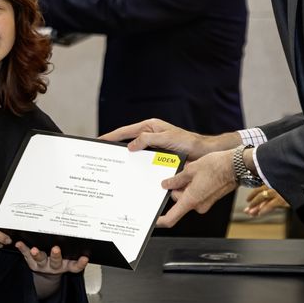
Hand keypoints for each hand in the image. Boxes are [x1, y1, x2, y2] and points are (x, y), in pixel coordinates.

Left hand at [16, 243, 88, 275]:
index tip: (85, 258)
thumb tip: (82, 239)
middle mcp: (55, 266)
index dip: (80, 263)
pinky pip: (27, 256)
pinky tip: (19, 244)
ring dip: (37, 254)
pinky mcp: (32, 262)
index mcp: (66, 265)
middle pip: (56, 262)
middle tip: (56, 249)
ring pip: (41, 260)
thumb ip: (75, 254)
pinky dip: (23, 249)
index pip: (75, 266)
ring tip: (34, 250)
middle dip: (56, 255)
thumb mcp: (69, 260)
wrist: (47, 274)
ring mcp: (43, 265)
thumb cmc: (60, 261)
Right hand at [100, 118, 235, 159]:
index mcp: (150, 127)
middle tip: (102, 155)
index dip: (112, 136)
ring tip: (114, 168)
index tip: (100, 140)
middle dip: (115, 147)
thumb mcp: (166, 138)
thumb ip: (147, 139)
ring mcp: (154, 148)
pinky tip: (132, 175)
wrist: (203, 153)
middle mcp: (150, 136)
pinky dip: (137, 167)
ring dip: (126, 160)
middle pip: (128, 142)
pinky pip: (144, 162)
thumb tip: (130, 146)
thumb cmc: (188, 142)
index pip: (126, 131)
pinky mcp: (158, 158)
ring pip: (135, 154)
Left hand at [156, 148, 237, 227]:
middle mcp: (198, 205)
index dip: (161, 220)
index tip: (154, 220)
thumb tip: (167, 184)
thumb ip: (176, 179)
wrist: (236, 166)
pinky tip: (199, 175)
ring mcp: (205, 203)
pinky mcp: (210, 199)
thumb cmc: (217, 166)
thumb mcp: (190, 169)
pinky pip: (195, 195)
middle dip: (176, 188)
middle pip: (179, 200)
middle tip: (180, 175)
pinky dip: (193, 186)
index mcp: (191, 200)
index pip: (171, 218)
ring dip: (186, 185)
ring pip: (187, 196)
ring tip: (193, 172)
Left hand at [244, 186, 287, 217]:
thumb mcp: (285, 189)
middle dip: (252, 202)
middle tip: (247, 210)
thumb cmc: (297, 187)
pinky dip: (264, 209)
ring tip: (251, 213)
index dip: (252, 194)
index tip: (248, 200)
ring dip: (255, 206)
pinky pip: (270, 204)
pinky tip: (260, 214)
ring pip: (262, 197)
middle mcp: (275, 185)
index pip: (260, 188)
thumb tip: (266, 203)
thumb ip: (276, 194)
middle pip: (260, 193)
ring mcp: (278, 191)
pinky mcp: (282, 198)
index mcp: (274, 182)